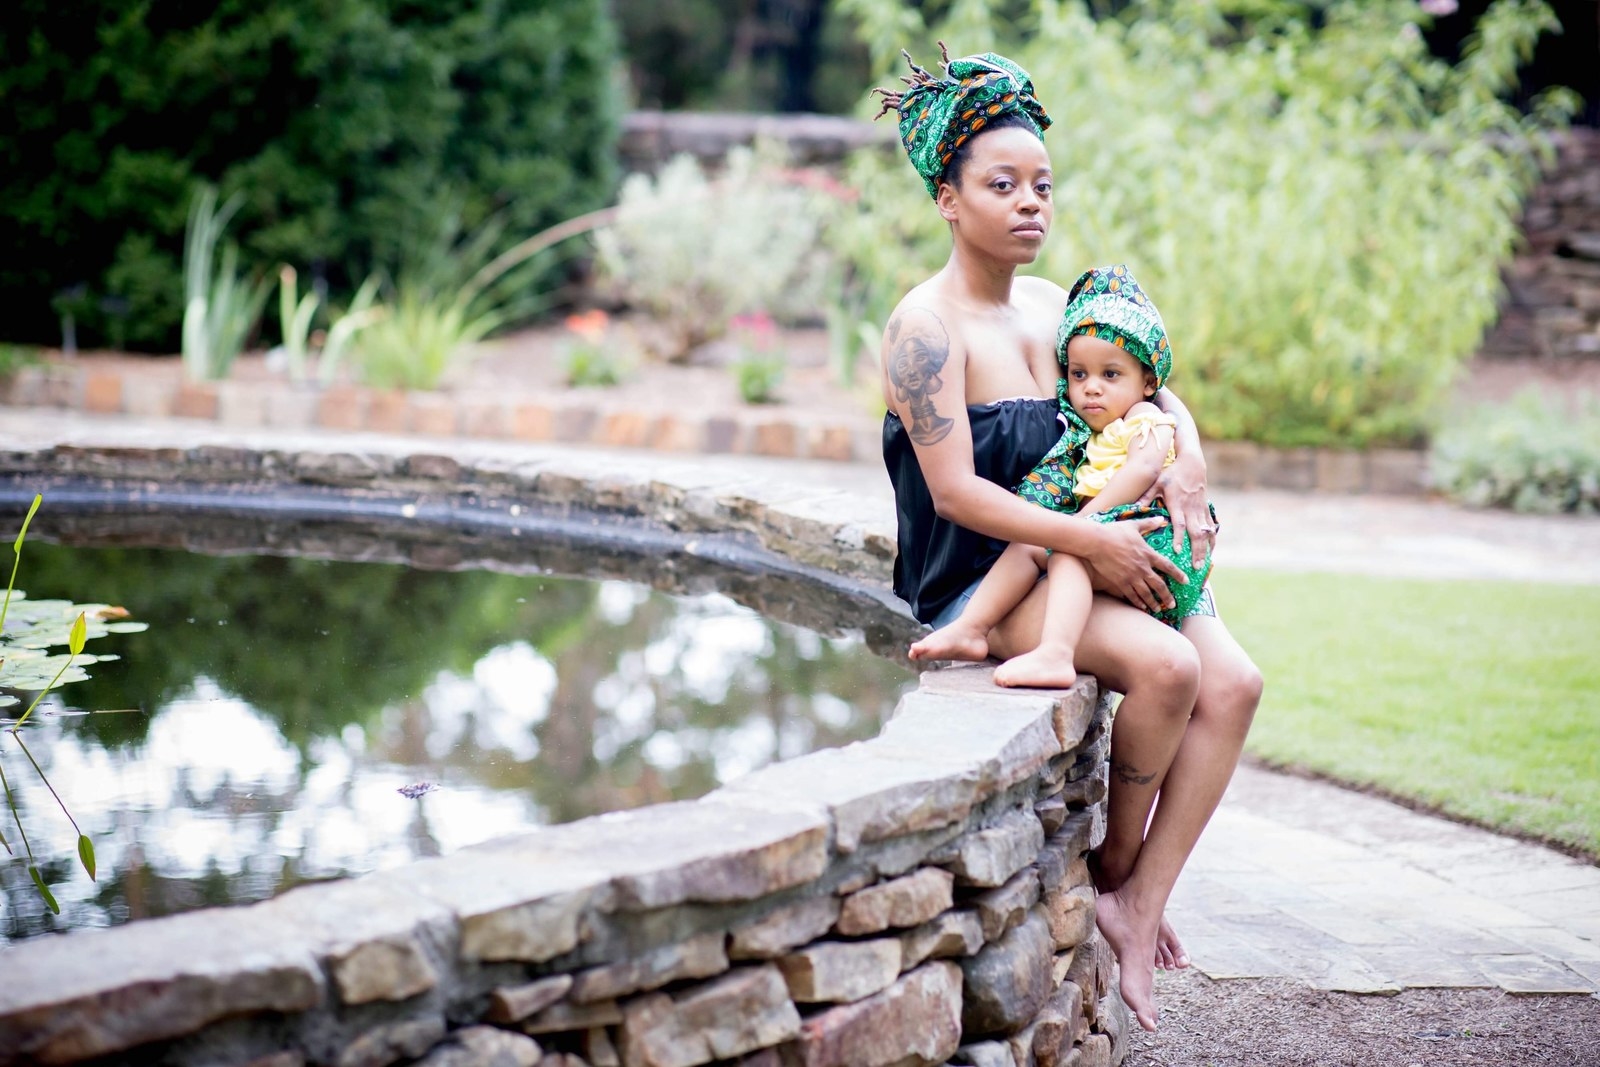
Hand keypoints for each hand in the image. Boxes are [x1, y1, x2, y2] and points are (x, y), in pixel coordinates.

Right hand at [1083, 518, 1184, 614]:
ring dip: (1154, 603)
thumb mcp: (1133, 525)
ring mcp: (1131, 576)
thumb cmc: (1114, 532)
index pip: (1168, 566)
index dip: (1178, 575)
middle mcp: (1142, 567)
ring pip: (1146, 594)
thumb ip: (1148, 524)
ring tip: (1158, 610)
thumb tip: (1160, 519)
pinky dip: (1138, 603)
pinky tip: (1142, 608)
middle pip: (1159, 585)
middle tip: (1173, 604)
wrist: (1096, 542)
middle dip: (1167, 596)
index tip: (1186, 581)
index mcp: (1147, 554)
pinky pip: (1131, 595)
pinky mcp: (1120, 582)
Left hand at [1138, 451, 1211, 568]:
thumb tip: (1133, 507)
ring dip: (1205, 549)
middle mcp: (1191, 509)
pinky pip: (1210, 527)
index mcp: (1177, 504)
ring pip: (1205, 533)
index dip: (1179, 538)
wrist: (1192, 464)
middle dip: (1196, 551)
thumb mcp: (1156, 483)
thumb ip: (1146, 496)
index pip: (1179, 524)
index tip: (1178, 551)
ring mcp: (1200, 510)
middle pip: (1195, 533)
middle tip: (1195, 566)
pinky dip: (1211, 539)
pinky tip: (1211, 551)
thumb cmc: (1171, 474)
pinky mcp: (1206, 509)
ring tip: (1204, 564)